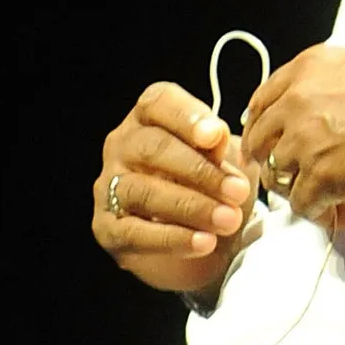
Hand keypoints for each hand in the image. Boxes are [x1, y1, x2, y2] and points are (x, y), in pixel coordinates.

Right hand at [94, 82, 258, 295]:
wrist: (212, 241)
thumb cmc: (218, 187)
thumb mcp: (229, 161)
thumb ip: (220, 146)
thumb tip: (214, 139)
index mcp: (151, 117)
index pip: (159, 102)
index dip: (186, 116)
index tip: (215, 135)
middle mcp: (123, 145)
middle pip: (153, 148)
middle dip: (200, 170)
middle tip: (237, 191)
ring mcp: (110, 186)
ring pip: (144, 191)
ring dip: (191, 207)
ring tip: (228, 220)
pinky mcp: (107, 228)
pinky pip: (134, 232)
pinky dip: (172, 238)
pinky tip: (203, 242)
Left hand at [240, 44, 344, 224]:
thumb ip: (327, 88)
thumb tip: (313, 116)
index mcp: (308, 68)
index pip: (261, 103)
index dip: (268, 130)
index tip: (279, 146)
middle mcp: (298, 99)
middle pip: (259, 142)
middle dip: (279, 163)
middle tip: (304, 177)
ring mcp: (305, 138)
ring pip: (276, 177)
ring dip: (301, 191)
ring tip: (335, 198)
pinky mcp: (320, 176)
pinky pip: (301, 206)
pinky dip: (322, 214)